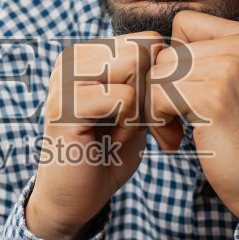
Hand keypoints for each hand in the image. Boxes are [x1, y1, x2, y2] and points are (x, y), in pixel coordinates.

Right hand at [24, 32, 164, 239]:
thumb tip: (174, 51)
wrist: (76, 200)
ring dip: (140, 108)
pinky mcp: (65, 107)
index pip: (146, 40)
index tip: (147, 115)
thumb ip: (149, 79)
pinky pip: (125, 98)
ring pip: (135, 66)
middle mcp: (71, 59)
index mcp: (86, 55)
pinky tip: (112, 141)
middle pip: (143, 49)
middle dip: (153, 92)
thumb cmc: (108, 154)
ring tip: (121, 131)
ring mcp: (64, 80)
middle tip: (139, 126)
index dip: (159, 79)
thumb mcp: (136, 109)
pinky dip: (130, 125)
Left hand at [148, 10, 238, 239]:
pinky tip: (177, 140)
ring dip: (157, 108)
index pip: (184, 24)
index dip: (174, 61)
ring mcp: (231, 68)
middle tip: (177, 124)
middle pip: (166, 52)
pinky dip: (157, 121)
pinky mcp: (214, 97)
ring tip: (177, 132)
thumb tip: (152, 44)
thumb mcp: (238, 84)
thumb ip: (208, 57)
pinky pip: (156, 96)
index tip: (185, 95)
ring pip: (157, 74)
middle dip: (162, 89)